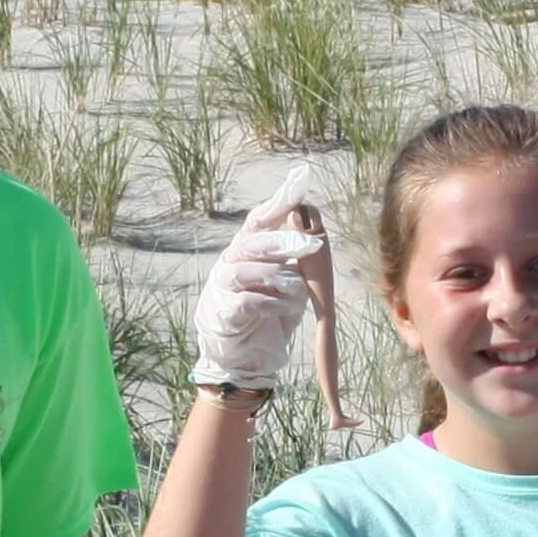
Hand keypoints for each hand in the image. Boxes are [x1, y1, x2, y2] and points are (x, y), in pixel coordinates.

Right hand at [190, 174, 326, 396]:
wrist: (244, 354)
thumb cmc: (268, 309)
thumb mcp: (289, 278)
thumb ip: (297, 252)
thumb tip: (310, 217)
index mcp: (247, 248)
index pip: (260, 219)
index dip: (279, 201)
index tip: (299, 182)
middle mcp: (231, 261)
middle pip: (252, 242)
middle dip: (283, 240)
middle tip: (314, 244)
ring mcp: (223, 287)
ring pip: (246, 270)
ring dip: (278, 278)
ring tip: (298, 289)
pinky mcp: (223, 314)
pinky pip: (246, 301)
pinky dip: (270, 303)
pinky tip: (285, 307)